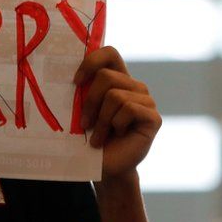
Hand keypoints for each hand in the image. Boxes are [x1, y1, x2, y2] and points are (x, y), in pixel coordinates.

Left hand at [74, 47, 160, 179]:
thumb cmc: (91, 140)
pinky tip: (118, 136)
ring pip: (116, 96)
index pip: (110, 53)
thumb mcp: (82, 113)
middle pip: (107, 76)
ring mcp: (146, 101)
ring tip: (99, 136)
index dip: (92, 61)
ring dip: (102, 120)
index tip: (76, 82)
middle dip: (90, 102)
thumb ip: (81, 92)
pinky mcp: (154, 117)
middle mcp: (135, 87)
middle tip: (84, 123)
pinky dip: (117, 125)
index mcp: (118, 80)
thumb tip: (67, 76)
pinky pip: (129, 109)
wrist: (105, 168)